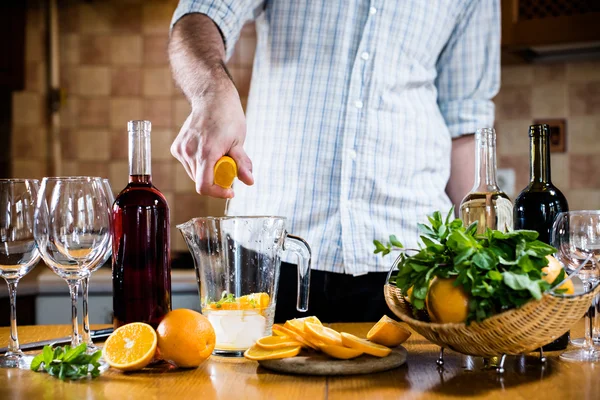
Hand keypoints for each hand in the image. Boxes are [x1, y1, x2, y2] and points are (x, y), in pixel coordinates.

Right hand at [171, 82, 253, 197]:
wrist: (211, 98)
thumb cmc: (228, 117)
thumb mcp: (239, 141)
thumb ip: (242, 164)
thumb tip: (249, 181)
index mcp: (206, 152)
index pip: (204, 186)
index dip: (218, 193)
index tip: (230, 190)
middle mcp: (189, 152)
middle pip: (201, 181)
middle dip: (216, 179)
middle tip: (228, 165)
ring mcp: (181, 149)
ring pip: (194, 174)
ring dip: (207, 171)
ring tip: (217, 153)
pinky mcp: (177, 147)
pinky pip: (189, 165)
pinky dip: (198, 163)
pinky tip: (206, 149)